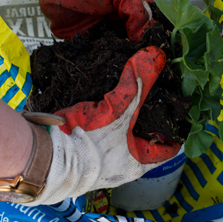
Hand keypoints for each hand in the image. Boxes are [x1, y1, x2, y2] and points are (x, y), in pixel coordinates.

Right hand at [24, 46, 179, 205]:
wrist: (43, 159)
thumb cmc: (87, 143)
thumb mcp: (119, 108)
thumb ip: (138, 82)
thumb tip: (155, 55)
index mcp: (138, 162)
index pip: (168, 148)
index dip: (176, 129)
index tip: (179, 111)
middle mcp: (122, 166)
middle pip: (144, 139)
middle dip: (149, 118)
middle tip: (156, 95)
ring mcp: (101, 160)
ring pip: (121, 135)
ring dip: (126, 117)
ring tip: (132, 93)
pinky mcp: (82, 151)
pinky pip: (101, 133)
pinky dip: (106, 118)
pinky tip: (104, 102)